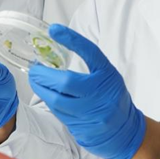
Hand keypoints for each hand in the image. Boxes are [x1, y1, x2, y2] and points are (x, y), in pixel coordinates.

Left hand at [28, 24, 145, 158]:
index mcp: (107, 74)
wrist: (124, 129)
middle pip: (66, 82)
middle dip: (44, 75)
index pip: (90, 52)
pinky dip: (49, 101)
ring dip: (41, 89)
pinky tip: (46, 94)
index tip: (54, 29)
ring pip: (57, 100)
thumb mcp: (107, 75)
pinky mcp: (81, 127)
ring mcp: (90, 112)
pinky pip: (58, 113)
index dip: (72, 39)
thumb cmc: (112, 96)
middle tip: (35, 69)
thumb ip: (88, 64)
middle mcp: (100, 93)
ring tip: (35, 80)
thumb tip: (61, 46)